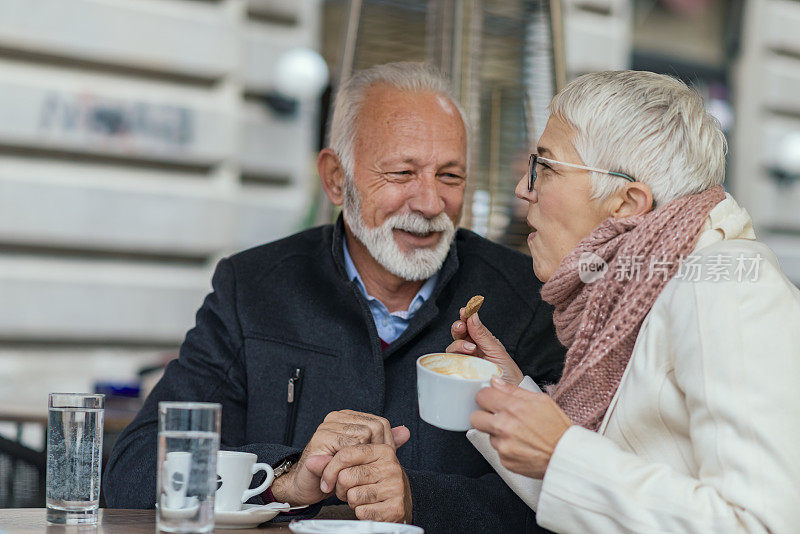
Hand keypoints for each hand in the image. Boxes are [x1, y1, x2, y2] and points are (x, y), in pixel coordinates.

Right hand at [271, 410, 409, 505]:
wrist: (306, 484)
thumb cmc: (335, 471)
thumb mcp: (364, 457)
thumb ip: (383, 444)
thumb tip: (405, 432)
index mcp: (348, 418)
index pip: (380, 423)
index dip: (384, 444)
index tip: (378, 463)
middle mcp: (336, 418)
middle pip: (373, 429)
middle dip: (374, 453)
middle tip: (366, 471)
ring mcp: (327, 427)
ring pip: (362, 438)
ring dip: (360, 462)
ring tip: (352, 475)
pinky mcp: (319, 440)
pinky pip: (347, 450)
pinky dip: (348, 467)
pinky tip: (341, 478)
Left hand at [318, 443, 411, 522]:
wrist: (394, 501)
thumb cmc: (371, 481)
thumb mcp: (358, 464)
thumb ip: (335, 460)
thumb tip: (312, 461)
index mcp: (382, 450)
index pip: (346, 455)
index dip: (330, 470)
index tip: (327, 480)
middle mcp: (391, 466)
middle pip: (346, 477)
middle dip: (340, 487)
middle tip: (347, 489)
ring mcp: (396, 486)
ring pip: (353, 495)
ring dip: (350, 500)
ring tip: (359, 496)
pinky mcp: (395, 507)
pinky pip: (362, 511)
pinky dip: (360, 512)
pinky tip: (368, 507)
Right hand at [446, 311, 523, 384]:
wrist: (508, 391)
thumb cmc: (507, 372)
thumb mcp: (497, 350)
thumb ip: (483, 334)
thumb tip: (473, 316)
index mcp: (482, 340)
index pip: (470, 324)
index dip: (466, 316)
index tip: (465, 310)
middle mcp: (472, 348)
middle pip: (458, 333)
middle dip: (458, 327)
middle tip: (462, 326)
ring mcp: (465, 359)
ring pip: (453, 346)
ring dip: (458, 343)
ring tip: (471, 348)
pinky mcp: (460, 370)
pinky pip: (450, 361)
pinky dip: (454, 356)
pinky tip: (464, 356)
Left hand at [471, 377, 570, 478]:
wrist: (566, 456)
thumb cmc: (557, 428)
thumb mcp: (541, 401)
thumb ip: (514, 390)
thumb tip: (495, 381)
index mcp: (512, 407)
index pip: (481, 396)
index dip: (486, 397)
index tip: (491, 400)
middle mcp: (504, 426)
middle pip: (475, 417)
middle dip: (483, 416)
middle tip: (496, 417)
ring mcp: (503, 445)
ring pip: (488, 435)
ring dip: (498, 433)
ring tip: (518, 434)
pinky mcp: (505, 460)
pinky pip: (497, 450)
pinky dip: (506, 448)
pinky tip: (521, 445)